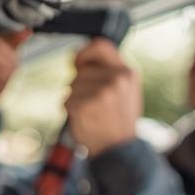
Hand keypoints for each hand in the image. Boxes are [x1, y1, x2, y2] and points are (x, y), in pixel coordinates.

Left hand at [66, 38, 140, 155]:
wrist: (118, 148)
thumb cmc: (119, 118)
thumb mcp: (125, 89)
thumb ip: (106, 70)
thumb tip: (77, 56)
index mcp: (127, 73)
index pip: (100, 45)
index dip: (85, 53)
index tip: (78, 63)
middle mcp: (116, 80)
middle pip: (81, 69)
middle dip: (80, 83)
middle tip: (94, 101)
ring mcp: (100, 94)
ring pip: (72, 84)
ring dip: (75, 97)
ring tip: (91, 110)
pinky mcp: (84, 107)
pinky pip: (67, 100)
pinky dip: (70, 109)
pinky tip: (84, 118)